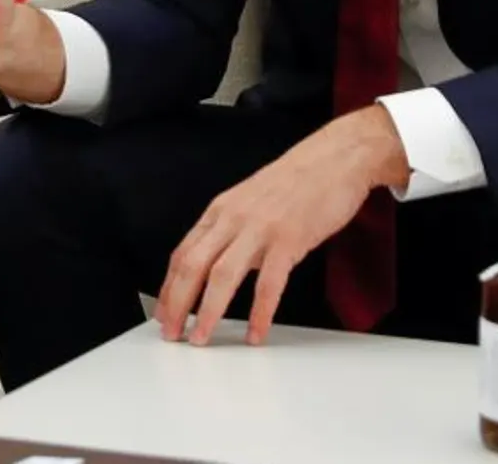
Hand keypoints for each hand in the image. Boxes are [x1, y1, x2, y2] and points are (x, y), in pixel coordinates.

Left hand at [153, 106, 407, 345]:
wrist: (335, 159)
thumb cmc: (296, 181)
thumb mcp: (250, 202)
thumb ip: (232, 233)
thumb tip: (219, 268)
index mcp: (221, 210)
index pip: (182, 254)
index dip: (168, 288)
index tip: (162, 314)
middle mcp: (233, 218)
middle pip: (193, 266)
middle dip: (177, 304)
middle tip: (172, 333)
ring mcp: (260, 228)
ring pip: (222, 276)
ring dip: (208, 312)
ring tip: (202, 339)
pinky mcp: (289, 239)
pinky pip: (269, 283)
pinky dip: (260, 312)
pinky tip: (256, 332)